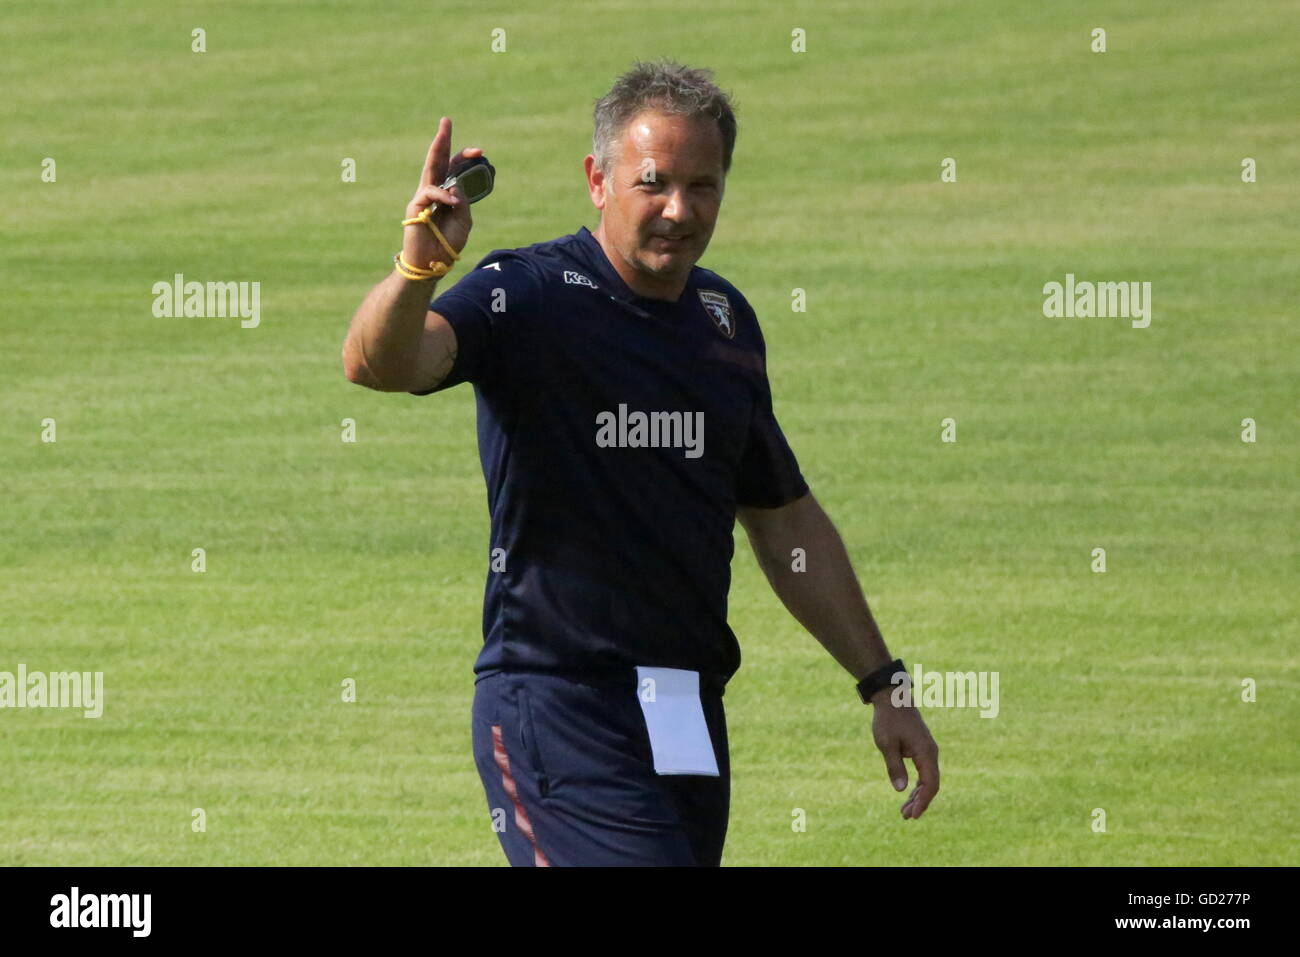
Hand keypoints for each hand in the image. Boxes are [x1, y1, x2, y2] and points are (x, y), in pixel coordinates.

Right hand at [402, 116, 481, 269]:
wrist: (432, 263)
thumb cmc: (448, 243)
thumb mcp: (464, 222)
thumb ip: (464, 203)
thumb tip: (457, 185)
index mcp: (448, 194)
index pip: (455, 170)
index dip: (465, 158)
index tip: (480, 151)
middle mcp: (434, 191)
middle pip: (438, 161)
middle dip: (443, 140)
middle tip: (446, 120)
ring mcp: (423, 197)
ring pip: (430, 169)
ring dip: (436, 150)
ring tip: (442, 135)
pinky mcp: (415, 206)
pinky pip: (430, 193)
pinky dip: (443, 195)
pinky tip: (452, 201)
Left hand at [871, 687, 939, 819]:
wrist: (892, 697)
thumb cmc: (888, 720)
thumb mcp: (887, 744)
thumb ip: (895, 767)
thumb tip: (901, 790)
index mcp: (926, 753)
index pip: (930, 784)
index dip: (923, 802)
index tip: (912, 815)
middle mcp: (931, 753)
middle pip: (931, 784)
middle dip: (920, 802)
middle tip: (905, 817)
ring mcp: (927, 751)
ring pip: (927, 779)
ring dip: (917, 795)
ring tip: (904, 810)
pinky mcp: (921, 749)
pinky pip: (924, 771)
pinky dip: (917, 784)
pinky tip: (909, 793)